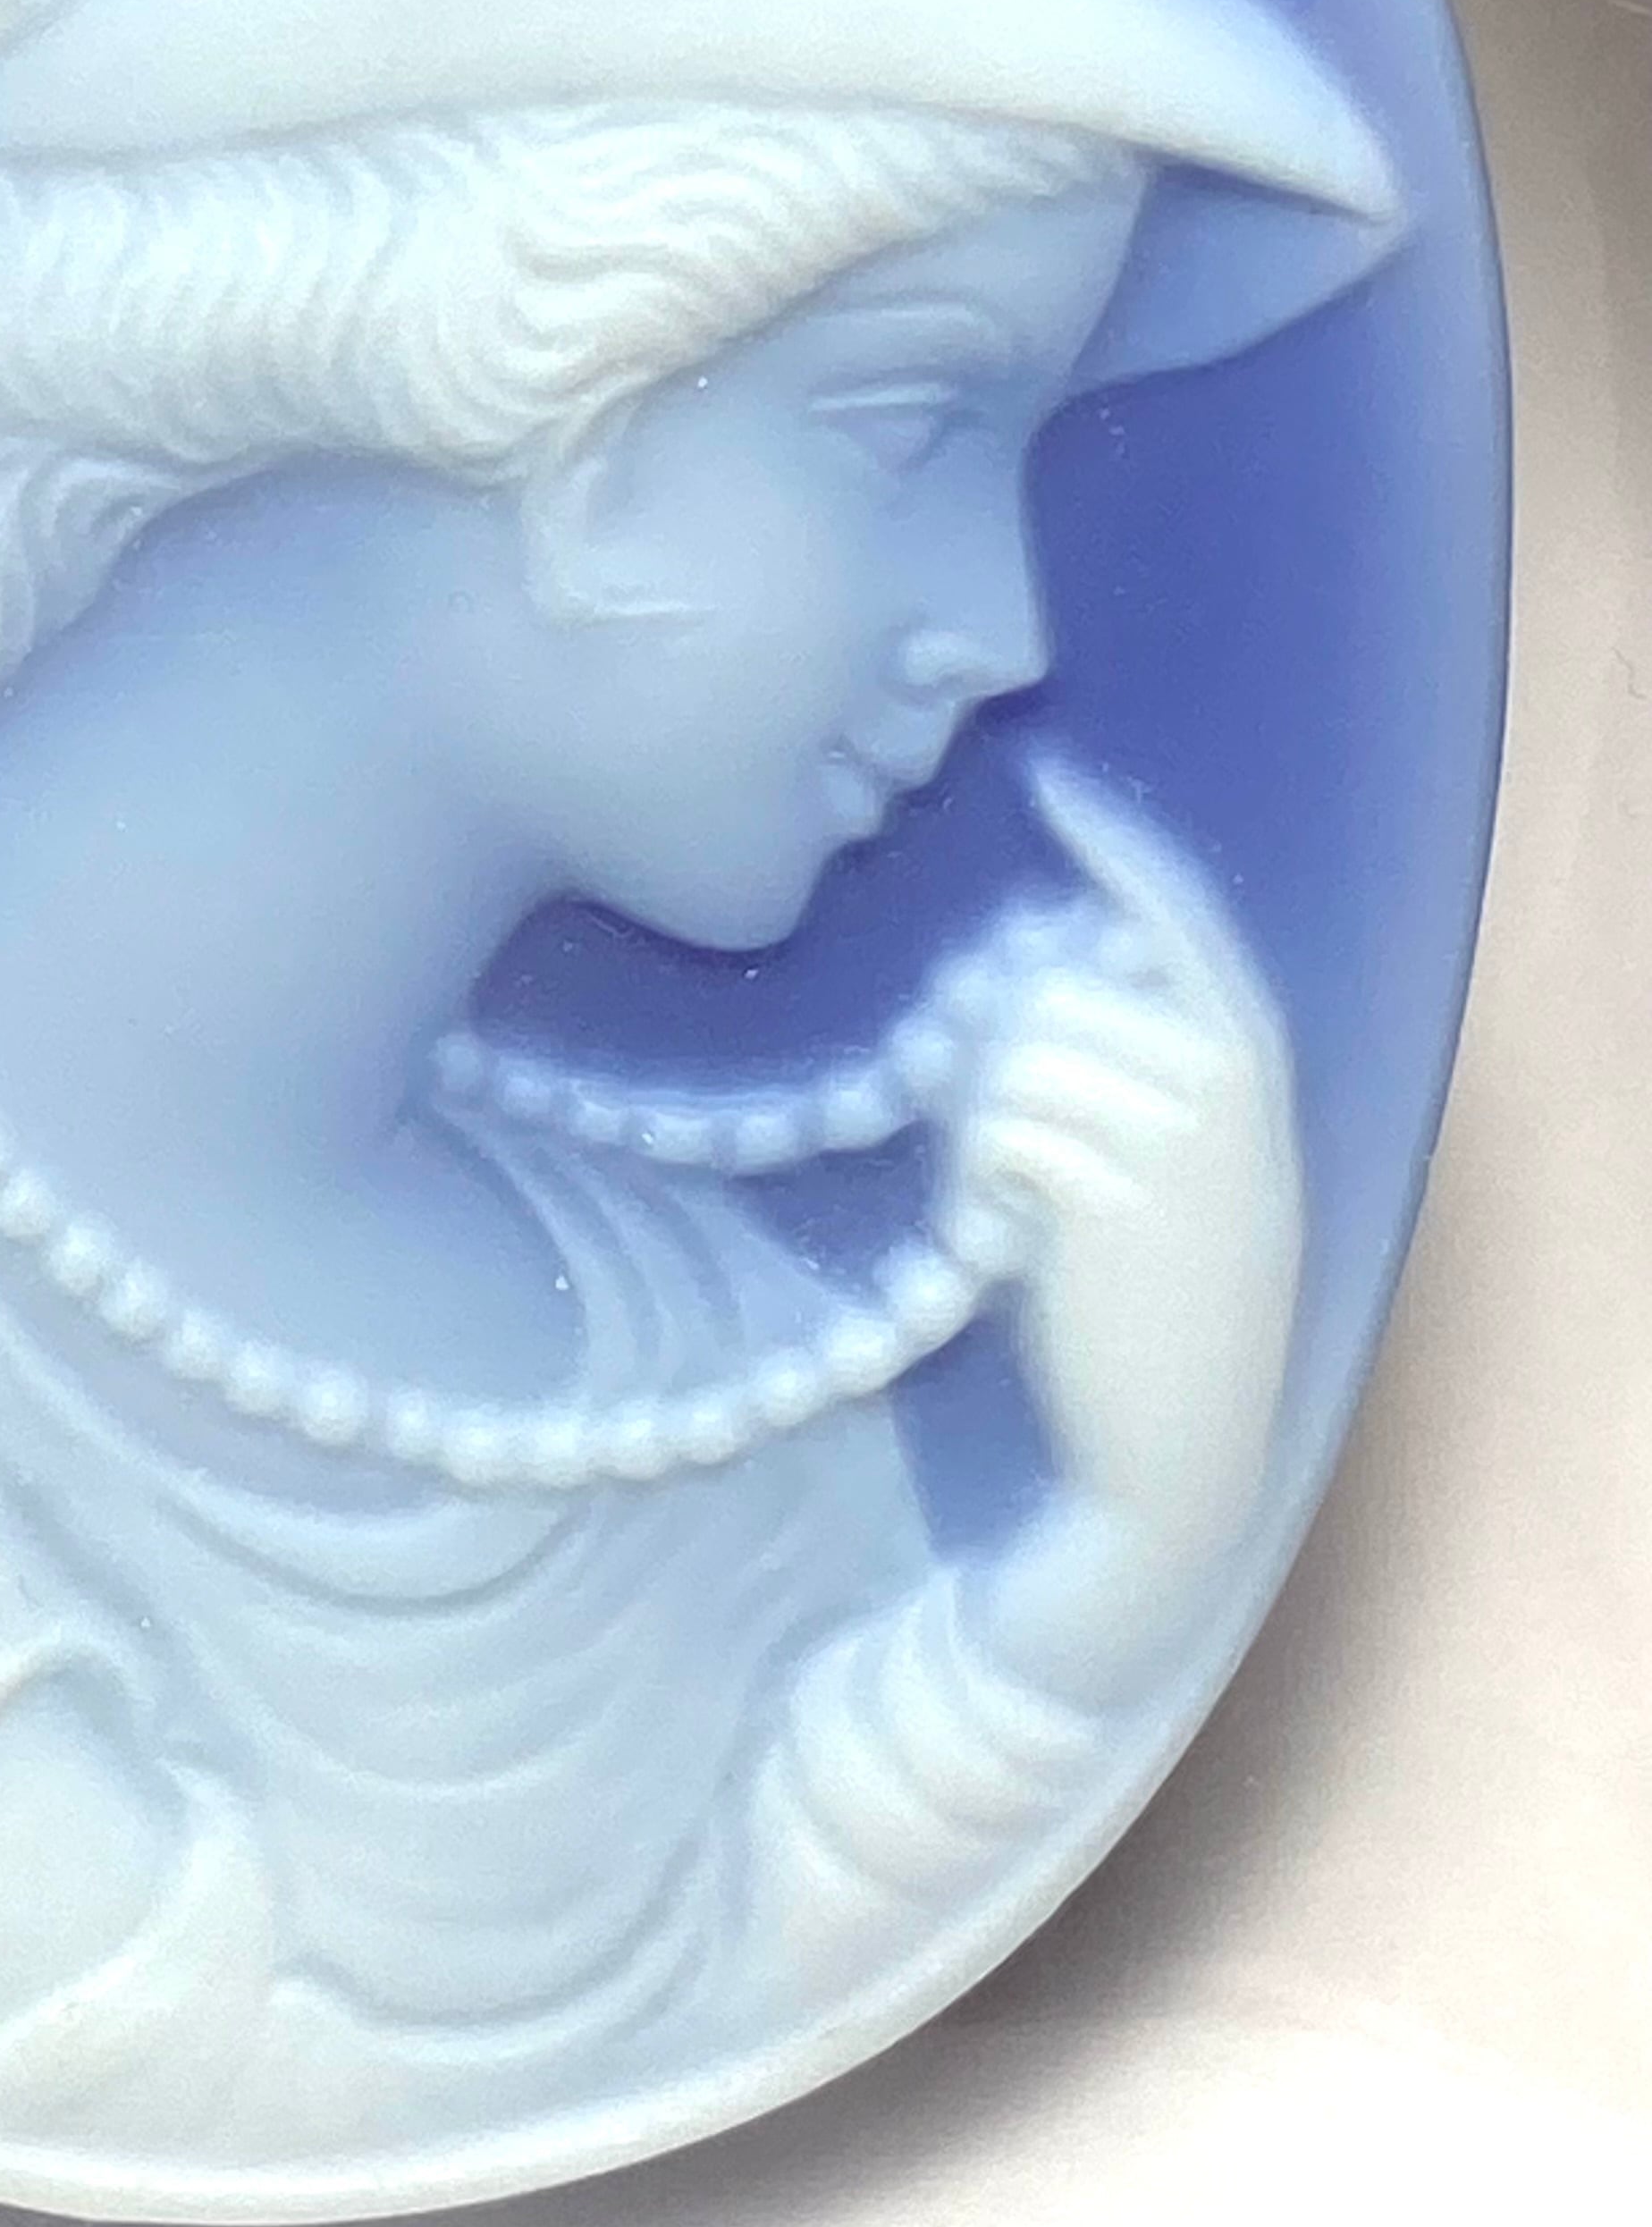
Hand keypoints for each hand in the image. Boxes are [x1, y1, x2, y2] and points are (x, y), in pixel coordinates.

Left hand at [946, 754, 1302, 1655]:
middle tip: (995, 1145)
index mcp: (1250, 1064)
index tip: (1051, 786)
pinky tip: (1001, 1234)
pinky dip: (976, 1174)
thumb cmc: (1158, 1297)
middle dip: (998, 1045)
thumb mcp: (1175, 1163)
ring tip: (1007, 1202)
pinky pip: (998, 1126)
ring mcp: (1173, 1139)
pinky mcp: (1105, 1194)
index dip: (1113, 847)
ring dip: (981, 1120)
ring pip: (1018, 1054)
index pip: (1178, 919)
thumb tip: (1029, 965)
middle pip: (1059, 986)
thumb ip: (1130, 1060)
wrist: (1175, 1440)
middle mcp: (1226, 1084)